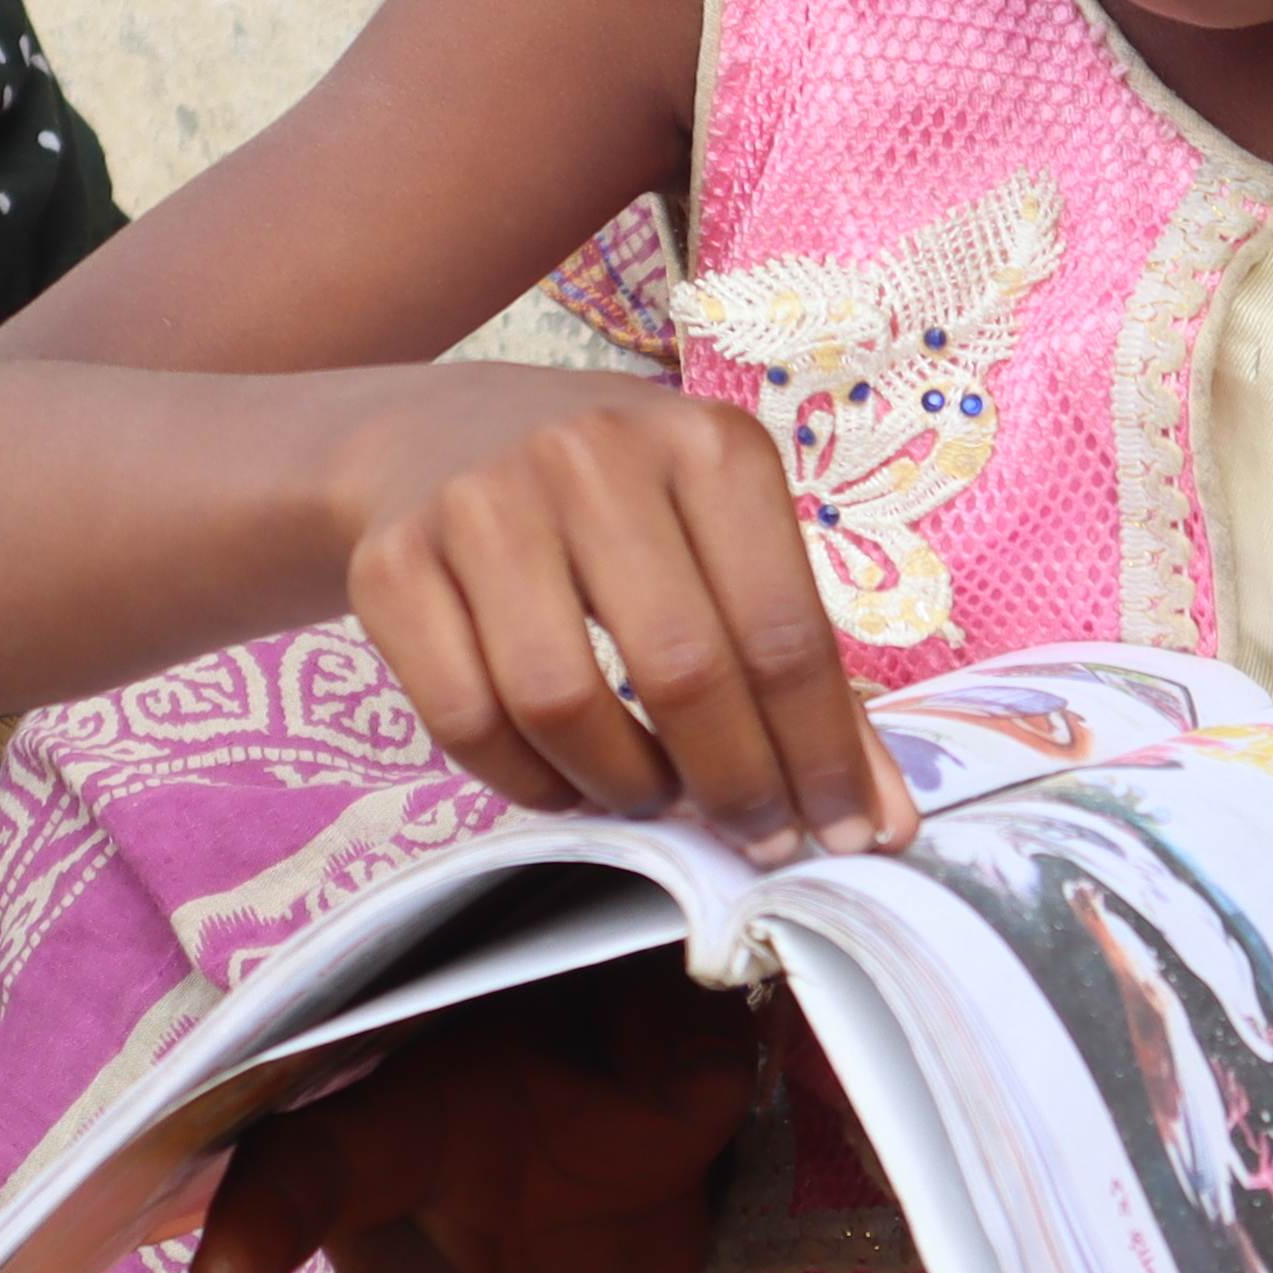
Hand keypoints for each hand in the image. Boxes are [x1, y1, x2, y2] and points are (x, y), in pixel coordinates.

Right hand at [333, 374, 917, 862]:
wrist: (438, 434)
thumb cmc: (620, 504)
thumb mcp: (722, 540)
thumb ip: (804, 672)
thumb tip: (879, 821)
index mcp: (706, 444)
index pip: (784, 628)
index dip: (821, 752)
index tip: (846, 831)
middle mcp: (593, 456)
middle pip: (683, 670)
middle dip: (734, 784)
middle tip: (754, 838)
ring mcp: (482, 503)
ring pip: (560, 702)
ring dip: (624, 787)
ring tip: (654, 799)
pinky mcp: (393, 562)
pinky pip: (464, 720)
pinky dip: (528, 784)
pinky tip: (569, 784)